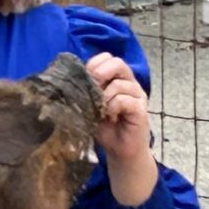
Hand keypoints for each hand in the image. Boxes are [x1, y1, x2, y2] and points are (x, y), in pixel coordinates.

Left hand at [81, 51, 158, 205]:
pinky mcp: (141, 108)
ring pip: (118, 84)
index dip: (94, 64)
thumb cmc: (105, 128)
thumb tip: (68, 80)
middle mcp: (130, 83)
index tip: (84, 79)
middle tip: (91, 90)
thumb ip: (85, 91)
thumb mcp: (90, 106)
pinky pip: (124, 99)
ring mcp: (137, 95)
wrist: (119, 151)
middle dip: (99, 74)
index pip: (107, 58)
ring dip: (104, 97)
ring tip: (100, 111)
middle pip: (117, 63)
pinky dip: (113, 107)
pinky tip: (110, 117)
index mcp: (117, 78)